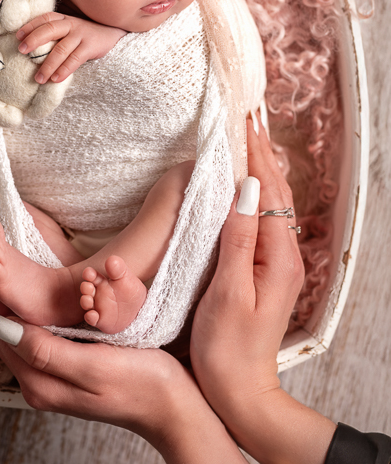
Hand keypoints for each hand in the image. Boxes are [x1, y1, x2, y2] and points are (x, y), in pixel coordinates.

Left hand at [0, 244, 244, 463]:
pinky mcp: (66, 366)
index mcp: (40, 380)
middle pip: (0, 325)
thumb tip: (1, 324)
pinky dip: (19, 303)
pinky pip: (31, 331)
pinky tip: (21, 289)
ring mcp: (52, 374)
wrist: (174, 408)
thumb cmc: (141, 384)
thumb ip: (45, 349)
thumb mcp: (92, 365)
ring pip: (13, 326)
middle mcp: (39, 380)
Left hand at [15, 13, 125, 82]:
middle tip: (21, 50)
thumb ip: (54, 34)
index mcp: (63, 19)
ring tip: (38, 78)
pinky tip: (56, 79)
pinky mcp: (90, 47)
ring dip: (48, 65)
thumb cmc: (85, 35)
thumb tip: (29, 47)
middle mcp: (71, 24)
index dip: (30, 26)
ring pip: (61, 49)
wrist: (113, 34)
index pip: (44, 19)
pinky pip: (75, 59)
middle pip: (49, 30)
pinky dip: (64, 70)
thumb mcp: (69, 29)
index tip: (17, 36)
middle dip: (34, 40)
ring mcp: (81, 35)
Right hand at [191, 119, 334, 463]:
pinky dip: (254, 194)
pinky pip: (262, 220)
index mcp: (277, 256)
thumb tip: (243, 190)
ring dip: (260, 170)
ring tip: (247, 142)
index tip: (244, 123)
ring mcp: (276, 263)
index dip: (256, 155)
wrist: (241, 390)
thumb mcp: (228, 292)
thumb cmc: (228, 348)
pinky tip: (244, 187)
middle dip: (262, 154)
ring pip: (271, 204)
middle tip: (247, 121)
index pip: (268, 192)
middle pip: (276, 193)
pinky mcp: (264, 270)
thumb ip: (237, 238)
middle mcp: (283, 255)